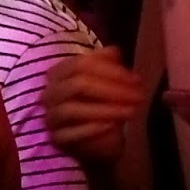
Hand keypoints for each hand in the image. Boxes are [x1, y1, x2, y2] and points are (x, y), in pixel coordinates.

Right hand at [43, 46, 144, 166]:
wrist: (96, 136)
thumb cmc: (101, 101)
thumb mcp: (107, 80)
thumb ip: (109, 64)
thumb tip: (114, 51)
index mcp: (60, 72)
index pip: (81, 64)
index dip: (112, 70)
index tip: (137, 80)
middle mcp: (51, 93)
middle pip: (78, 84)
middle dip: (112, 89)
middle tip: (139, 96)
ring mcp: (52, 116)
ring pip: (72, 109)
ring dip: (107, 110)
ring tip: (132, 112)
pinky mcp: (56, 138)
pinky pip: (70, 134)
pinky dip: (92, 129)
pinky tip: (113, 126)